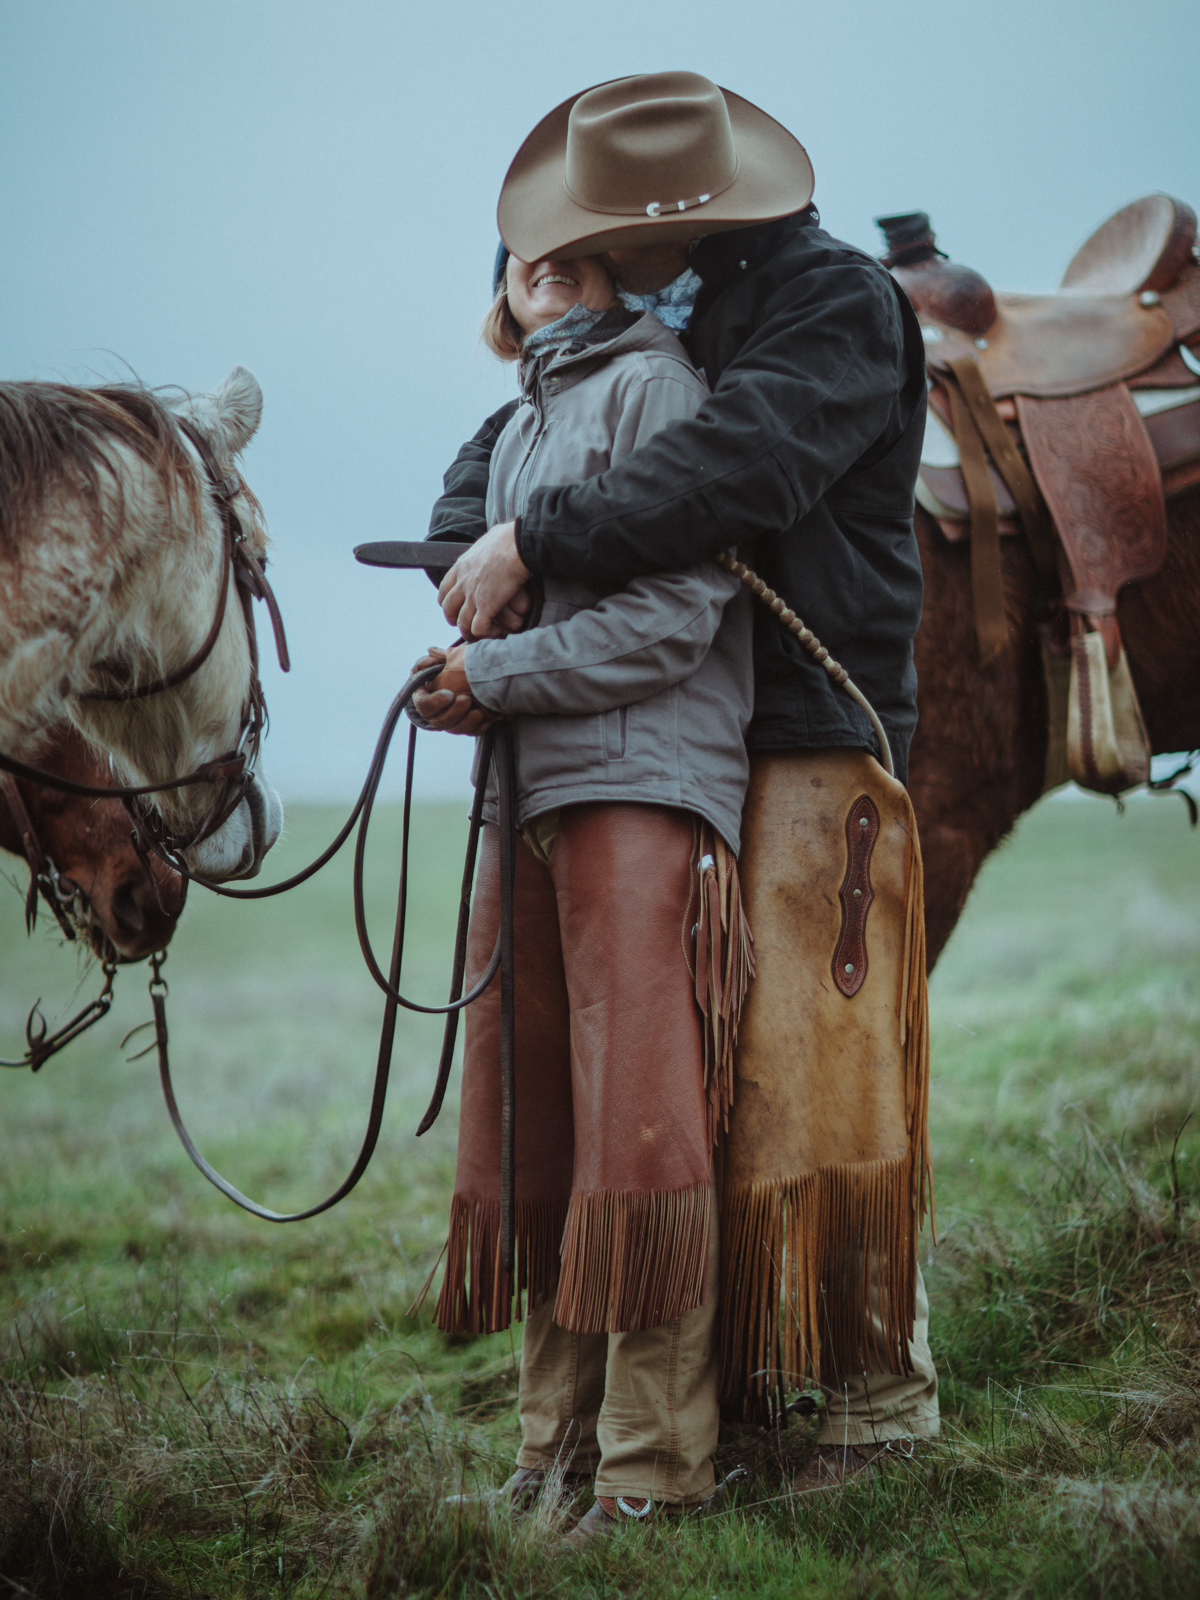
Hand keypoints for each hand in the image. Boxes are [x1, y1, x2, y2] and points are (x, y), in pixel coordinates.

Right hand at [410, 646, 496, 735]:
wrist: (478, 679)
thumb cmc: (458, 668)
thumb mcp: (449, 659)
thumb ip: (438, 657)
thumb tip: (431, 651)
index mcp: (426, 698)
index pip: (423, 705)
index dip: (435, 702)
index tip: (449, 694)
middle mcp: (436, 714)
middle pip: (440, 721)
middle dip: (454, 712)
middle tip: (467, 699)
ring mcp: (451, 723)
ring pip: (456, 729)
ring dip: (467, 721)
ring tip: (478, 711)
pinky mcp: (466, 728)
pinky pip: (472, 732)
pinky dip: (480, 726)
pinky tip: (488, 717)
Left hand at [438, 522, 530, 637]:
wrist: (517, 544)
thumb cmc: (508, 539)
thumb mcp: (486, 542)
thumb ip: (483, 551)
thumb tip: (489, 547)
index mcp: (461, 567)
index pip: (444, 589)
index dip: (446, 601)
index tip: (451, 607)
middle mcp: (463, 583)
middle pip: (448, 608)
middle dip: (453, 619)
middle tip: (460, 624)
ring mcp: (473, 596)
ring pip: (462, 622)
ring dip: (468, 631)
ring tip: (475, 636)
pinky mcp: (487, 606)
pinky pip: (478, 628)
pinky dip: (483, 634)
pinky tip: (492, 633)